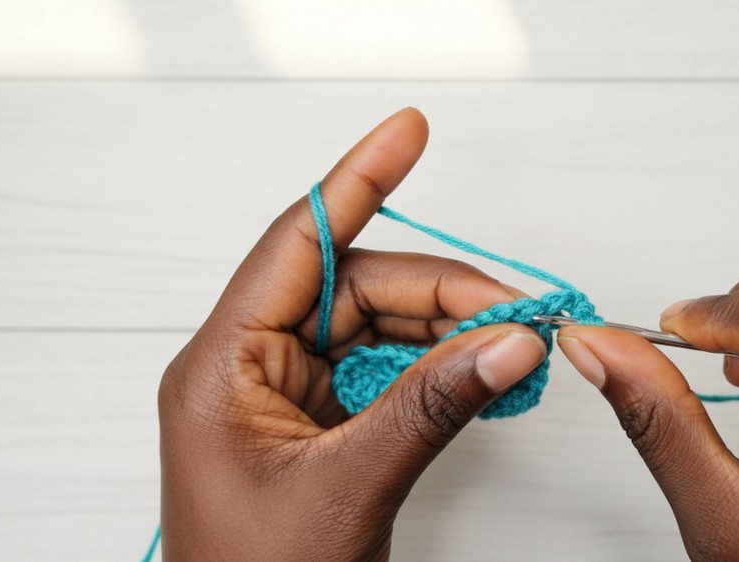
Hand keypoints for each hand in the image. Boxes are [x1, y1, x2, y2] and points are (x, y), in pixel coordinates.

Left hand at [158, 108, 546, 560]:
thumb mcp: (349, 488)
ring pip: (378, 326)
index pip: (299, 244)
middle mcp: (251, 367)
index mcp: (222, 367)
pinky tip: (478, 370)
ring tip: (511, 342)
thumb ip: (431, 406)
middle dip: (440, 291)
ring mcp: (288, 394)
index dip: (357, 180)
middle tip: (516, 307)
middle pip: (355, 287)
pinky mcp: (321, 421)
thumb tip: (506, 343)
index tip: (408, 133)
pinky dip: (437, 366)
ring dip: (446, 329)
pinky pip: (385, 368)